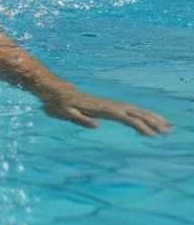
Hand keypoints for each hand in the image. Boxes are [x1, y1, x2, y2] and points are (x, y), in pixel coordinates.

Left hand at [41, 84, 171, 135]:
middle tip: (169, 130)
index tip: (151, 134)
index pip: (124, 117)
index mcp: (100, 108)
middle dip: (153, 120)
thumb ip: (80, 120)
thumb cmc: (59, 104)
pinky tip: (149, 121)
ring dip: (152, 117)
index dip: (138, 125)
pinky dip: (142, 115)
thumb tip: (98, 126)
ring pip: (135, 110)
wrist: (55, 91)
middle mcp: (108, 105)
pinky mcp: (108, 105)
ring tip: (167, 126)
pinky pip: (129, 110)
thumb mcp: (65, 114)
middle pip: (135, 112)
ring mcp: (109, 104)